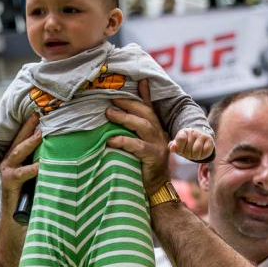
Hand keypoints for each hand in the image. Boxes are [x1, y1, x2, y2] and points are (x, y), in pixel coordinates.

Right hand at [0, 113, 41, 214]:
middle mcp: (9, 162)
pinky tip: (42, 165)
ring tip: (42, 133)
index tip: (42, 110)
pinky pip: (23, 174)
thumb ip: (44, 164)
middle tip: (40, 113)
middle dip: (30, 126)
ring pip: (19, 152)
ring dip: (31, 142)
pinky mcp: (9, 184)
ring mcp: (7, 172)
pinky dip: (33, 169)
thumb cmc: (29, 198)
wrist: (15, 221)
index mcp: (16, 158)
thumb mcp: (36, 177)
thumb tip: (64, 151)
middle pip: (20, 139)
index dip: (31, 124)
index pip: (24, 137)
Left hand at [106, 79, 170, 194]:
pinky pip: (137, 146)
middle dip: (129, 104)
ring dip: (125, 118)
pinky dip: (123, 141)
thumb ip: (131, 130)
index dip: (144, 94)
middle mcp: (158, 134)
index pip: (149, 108)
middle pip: (146, 113)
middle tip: (111, 98)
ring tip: (109, 114)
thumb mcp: (138, 144)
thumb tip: (116, 120)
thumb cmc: (144, 165)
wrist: (157, 187)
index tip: (139, 79)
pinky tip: (110, 140)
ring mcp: (157, 145)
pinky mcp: (153, 157)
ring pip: (143, 126)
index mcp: (156, 129)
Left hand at [169, 129, 214, 161]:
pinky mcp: (209, 140)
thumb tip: (172, 148)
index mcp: (184, 132)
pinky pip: (205, 152)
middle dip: (187, 155)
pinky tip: (201, 153)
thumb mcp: (179, 145)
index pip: (180, 139)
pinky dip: (203, 155)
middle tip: (189, 152)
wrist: (200, 137)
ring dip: (195, 156)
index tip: (181, 149)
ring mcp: (201, 135)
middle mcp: (193, 132)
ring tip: (195, 154)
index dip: (180, 148)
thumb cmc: (187, 143)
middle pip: (187, 150)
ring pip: (196, 151)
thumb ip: (173, 147)